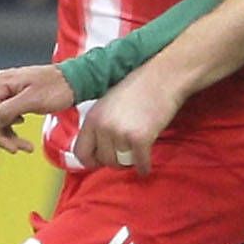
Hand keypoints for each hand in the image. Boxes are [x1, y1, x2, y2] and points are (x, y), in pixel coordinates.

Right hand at [0, 65, 76, 151]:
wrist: (77, 80)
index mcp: (2, 83)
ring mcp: (8, 90)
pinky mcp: (17, 97)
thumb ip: (9, 111)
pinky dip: (13, 126)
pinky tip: (23, 128)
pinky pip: (7, 115)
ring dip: (8, 134)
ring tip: (25, 146)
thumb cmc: (58, 88)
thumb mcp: (33, 100)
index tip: (13, 146)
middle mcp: (1, 85)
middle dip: (3, 135)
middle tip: (19, 148)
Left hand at [75, 69, 189, 173]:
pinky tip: (146, 164)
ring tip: (137, 154)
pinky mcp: (140, 138)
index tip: (101, 160)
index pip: (80, 152)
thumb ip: (99, 124)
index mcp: (92, 118)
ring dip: (130, 162)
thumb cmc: (139, 88)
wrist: (163, 78)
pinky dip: (144, 166)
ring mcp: (121, 133)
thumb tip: (96, 147)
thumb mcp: (108, 104)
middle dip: (115, 161)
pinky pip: (140, 163)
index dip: (91, 160)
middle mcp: (103, 126)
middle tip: (126, 155)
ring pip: (121, 163)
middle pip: (103, 160)